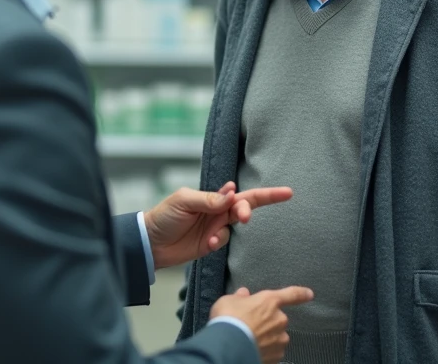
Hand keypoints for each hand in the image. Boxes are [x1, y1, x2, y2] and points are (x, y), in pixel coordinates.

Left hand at [142, 181, 292, 269]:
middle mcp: (217, 210)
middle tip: (244, 218)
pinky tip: (207, 244)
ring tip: (210, 238)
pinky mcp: (210, 243)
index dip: (267, 194)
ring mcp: (214, 227)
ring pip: (233, 227)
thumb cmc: (164, 216)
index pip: (242, 193)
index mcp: (212, 196)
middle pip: (244, 208)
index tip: (287, 193)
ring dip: (224, 232)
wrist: (150, 242)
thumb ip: (209, 199)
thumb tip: (232, 193)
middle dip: (248, 212)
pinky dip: (218, 242)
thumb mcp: (183, 202)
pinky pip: (223, 241)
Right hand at [210, 286, 313, 363]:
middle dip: (268, 322)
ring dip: (267, 338)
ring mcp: (279, 339)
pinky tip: (252, 350)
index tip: (310, 294)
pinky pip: (273, 351)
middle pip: (278, 319)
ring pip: (277, 337)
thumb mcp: (229, 301)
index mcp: (270, 301)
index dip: (301, 294)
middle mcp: (279, 319)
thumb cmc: (229, 319)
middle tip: (251, 325)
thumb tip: (244, 294)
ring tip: (250, 340)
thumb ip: (240, 298)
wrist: (228, 345)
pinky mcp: (276, 356)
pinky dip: (265, 351)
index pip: (291, 294)